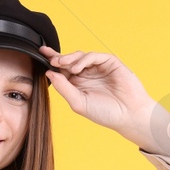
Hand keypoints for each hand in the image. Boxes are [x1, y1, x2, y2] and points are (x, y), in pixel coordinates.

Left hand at [39, 46, 169, 147]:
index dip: (52, 61)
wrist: (128, 115)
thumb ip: (63, 88)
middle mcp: (87, 74)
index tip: (40, 54)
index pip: (62, 70)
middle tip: (51, 59)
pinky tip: (78, 68)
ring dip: (69, 58)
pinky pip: (94, 56)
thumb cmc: (105, 113)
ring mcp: (98, 67)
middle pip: (69, 60)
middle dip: (59, 58)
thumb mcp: (78, 103)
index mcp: (78, 84)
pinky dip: (84, 60)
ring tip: (62, 64)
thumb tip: (49, 73)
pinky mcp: (110, 62)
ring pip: (80, 56)